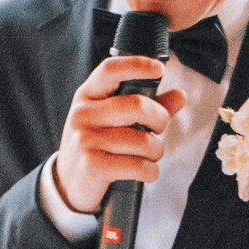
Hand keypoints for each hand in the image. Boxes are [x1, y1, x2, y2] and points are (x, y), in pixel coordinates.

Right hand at [52, 56, 186, 215]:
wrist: (68, 183)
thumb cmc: (96, 145)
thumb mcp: (113, 120)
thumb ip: (148, 106)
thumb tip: (180, 95)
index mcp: (88, 95)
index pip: (110, 70)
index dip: (137, 65)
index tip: (159, 69)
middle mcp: (83, 114)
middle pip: (136, 106)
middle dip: (159, 119)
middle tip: (158, 129)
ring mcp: (85, 140)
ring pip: (142, 141)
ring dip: (156, 151)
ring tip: (150, 155)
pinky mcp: (93, 166)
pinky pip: (138, 165)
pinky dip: (150, 171)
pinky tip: (146, 172)